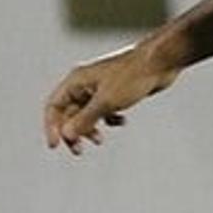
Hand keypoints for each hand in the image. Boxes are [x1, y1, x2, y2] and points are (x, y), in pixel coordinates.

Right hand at [43, 42, 180, 154]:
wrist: (160, 62)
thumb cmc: (133, 76)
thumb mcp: (106, 102)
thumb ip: (84, 120)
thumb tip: (66, 134)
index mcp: (77, 80)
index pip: (54, 106)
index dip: (51, 127)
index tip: (55, 145)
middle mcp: (86, 83)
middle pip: (69, 113)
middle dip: (72, 132)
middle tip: (79, 150)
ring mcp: (101, 87)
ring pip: (87, 113)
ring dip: (90, 129)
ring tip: (100, 140)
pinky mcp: (116, 92)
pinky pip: (104, 111)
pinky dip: (109, 120)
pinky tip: (121, 122)